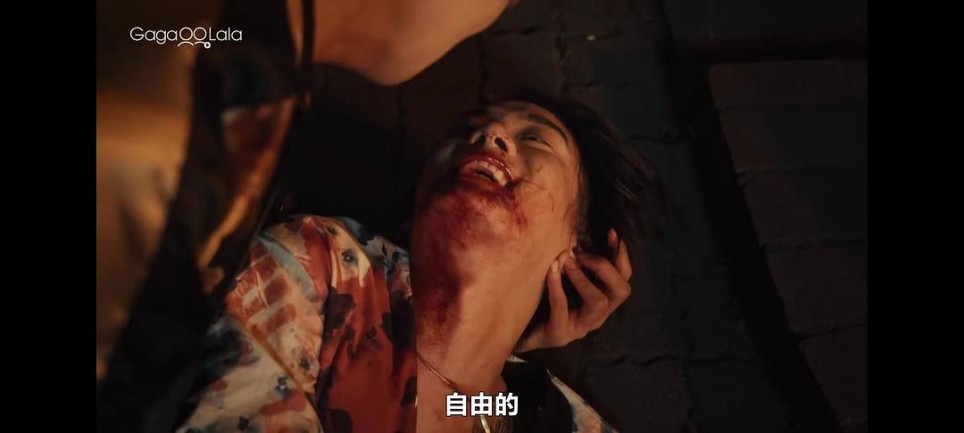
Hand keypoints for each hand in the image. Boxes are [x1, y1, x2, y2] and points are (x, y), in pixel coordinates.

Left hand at [516, 229, 632, 351]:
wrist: (519, 334)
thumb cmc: (543, 304)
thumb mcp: (564, 282)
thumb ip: (576, 265)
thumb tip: (578, 239)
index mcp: (603, 303)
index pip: (624, 279)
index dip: (621, 255)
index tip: (611, 233)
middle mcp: (597, 317)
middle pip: (621, 291)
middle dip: (604, 266)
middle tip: (580, 254)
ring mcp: (580, 327)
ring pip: (598, 301)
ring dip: (582, 277)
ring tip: (566, 262)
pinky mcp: (560, 333)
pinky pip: (561, 307)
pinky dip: (557, 286)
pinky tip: (551, 270)